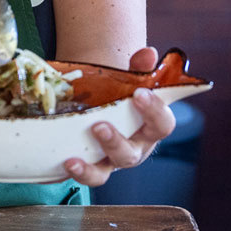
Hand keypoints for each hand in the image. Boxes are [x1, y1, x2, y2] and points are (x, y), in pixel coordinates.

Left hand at [63, 47, 175, 187]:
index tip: (140, 93)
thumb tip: (148, 54)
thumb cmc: (120, 98)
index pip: (163, 124)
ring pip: (107, 169)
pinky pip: (90, 177)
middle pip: (133, 153)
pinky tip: (68, 162)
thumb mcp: (128, 81)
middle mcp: (134, 148)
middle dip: (116, 141)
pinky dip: (80, 172)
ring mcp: (112, 161)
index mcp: (149, 127)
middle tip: (99, 125)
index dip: (155, 111)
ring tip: (76, 153)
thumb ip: (138, 68)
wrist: (100, 112)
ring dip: (93, 164)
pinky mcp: (93, 168)